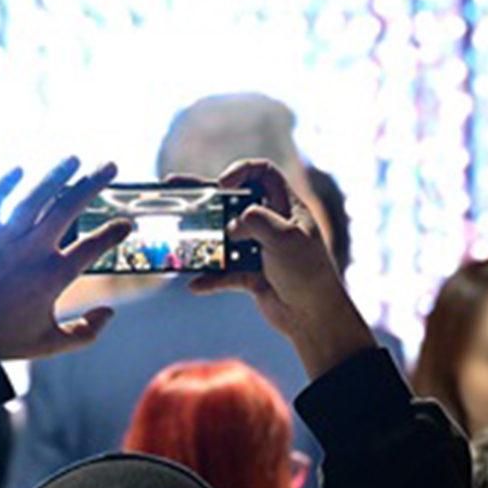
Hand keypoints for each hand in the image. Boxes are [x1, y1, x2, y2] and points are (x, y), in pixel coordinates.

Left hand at [0, 158, 130, 359]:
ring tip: (75, 159)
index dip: (114, 233)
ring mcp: (3, 241)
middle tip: (111, 167)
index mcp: (52, 277)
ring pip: (33, 199)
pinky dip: (3, 185)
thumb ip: (87, 332)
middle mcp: (30, 252)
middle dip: (93, 185)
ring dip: (56, 176)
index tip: (127, 223)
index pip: (93, 247)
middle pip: (67, 209)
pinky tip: (19, 169)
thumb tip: (110, 312)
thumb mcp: (51, 344)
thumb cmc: (3, 339)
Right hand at [187, 160, 374, 380]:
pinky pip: (224, 273)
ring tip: (174, 234)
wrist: (314, 317)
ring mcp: (260, 249)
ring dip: (201, 238)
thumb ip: (256, 221)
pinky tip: (195, 284)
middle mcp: (272, 224)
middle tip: (173, 188)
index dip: (241, 170)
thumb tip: (232, 226)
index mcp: (287, 208)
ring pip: (223, 237)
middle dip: (204, 196)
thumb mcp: (285, 238)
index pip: (263, 173)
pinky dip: (210, 278)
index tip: (222, 184)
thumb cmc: (308, 272)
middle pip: (232, 201)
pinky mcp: (251, 274)